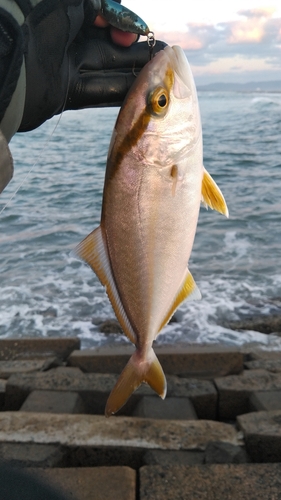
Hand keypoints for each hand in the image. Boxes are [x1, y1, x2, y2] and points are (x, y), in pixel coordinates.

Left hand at [19, 0, 165, 130]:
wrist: (7, 66)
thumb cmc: (35, 22)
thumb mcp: (71, 1)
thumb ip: (98, 4)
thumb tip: (117, 19)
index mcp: (62, 13)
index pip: (99, 14)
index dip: (122, 22)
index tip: (141, 30)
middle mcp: (64, 40)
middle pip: (108, 44)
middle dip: (136, 48)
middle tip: (166, 52)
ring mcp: (64, 68)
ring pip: (106, 69)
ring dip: (135, 71)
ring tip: (164, 70)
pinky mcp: (64, 95)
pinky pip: (97, 92)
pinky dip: (121, 91)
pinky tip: (144, 90)